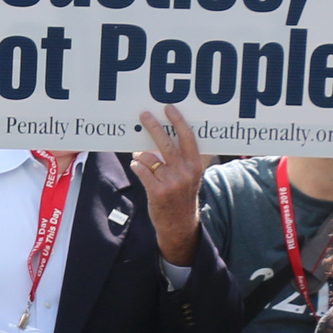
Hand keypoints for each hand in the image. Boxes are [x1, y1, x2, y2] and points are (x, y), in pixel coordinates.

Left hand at [130, 104, 205, 266]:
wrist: (180, 224)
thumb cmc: (183, 196)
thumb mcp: (191, 176)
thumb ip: (184, 158)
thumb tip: (169, 134)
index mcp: (195, 165)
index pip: (187, 137)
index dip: (177, 121)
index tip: (168, 108)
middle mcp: (185, 172)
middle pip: (166, 142)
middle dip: (154, 126)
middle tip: (144, 114)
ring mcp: (171, 182)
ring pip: (149, 157)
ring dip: (140, 154)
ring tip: (139, 156)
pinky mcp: (157, 191)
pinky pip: (141, 169)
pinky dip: (136, 165)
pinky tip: (137, 166)